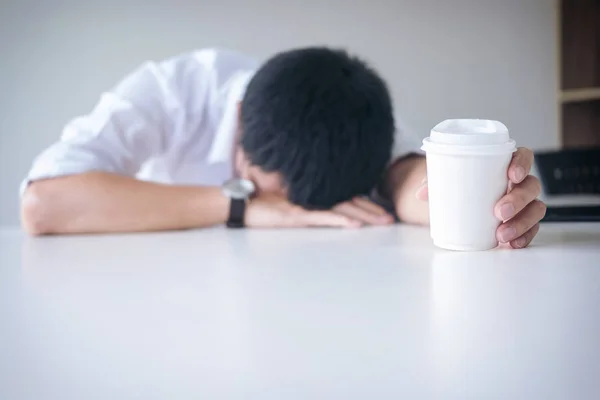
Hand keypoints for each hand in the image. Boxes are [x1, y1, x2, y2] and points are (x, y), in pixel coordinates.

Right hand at [245, 195, 393, 227]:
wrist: (242, 203)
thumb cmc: (262, 204)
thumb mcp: (288, 203)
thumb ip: (305, 201)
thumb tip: (321, 205)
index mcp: (314, 194)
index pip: (345, 197)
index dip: (365, 202)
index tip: (382, 208)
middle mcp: (314, 197)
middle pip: (349, 202)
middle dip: (372, 210)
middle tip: (391, 218)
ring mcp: (306, 205)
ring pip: (341, 208)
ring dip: (363, 215)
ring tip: (382, 222)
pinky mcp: (296, 215)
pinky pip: (322, 216)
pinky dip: (339, 219)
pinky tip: (353, 224)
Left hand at [415, 147, 546, 248]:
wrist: (460, 206)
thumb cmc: (462, 186)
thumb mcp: (448, 180)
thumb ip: (435, 182)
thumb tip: (421, 193)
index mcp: (505, 165)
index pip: (523, 156)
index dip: (522, 164)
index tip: (512, 175)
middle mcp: (519, 183)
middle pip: (531, 186)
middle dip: (518, 199)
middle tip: (499, 211)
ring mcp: (524, 203)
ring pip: (535, 209)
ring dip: (521, 222)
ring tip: (501, 233)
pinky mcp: (523, 222)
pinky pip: (532, 229)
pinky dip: (524, 237)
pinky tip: (512, 243)